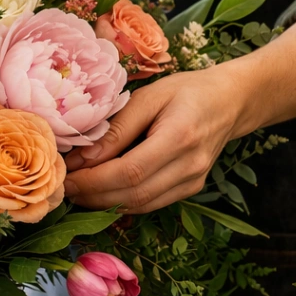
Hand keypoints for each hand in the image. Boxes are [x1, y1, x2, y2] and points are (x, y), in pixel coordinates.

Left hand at [64, 13, 295, 213]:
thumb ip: (117, 128)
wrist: (231, 101)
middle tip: (64, 188)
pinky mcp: (191, 189)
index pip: (130, 171)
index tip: (66, 177)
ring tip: (77, 192)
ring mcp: (193, 181)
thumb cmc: (187, 91)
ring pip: (140, 205)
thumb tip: (82, 159)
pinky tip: (101, 193)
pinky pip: (150, 204)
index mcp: (180, 136)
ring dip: (103, 204)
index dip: (93, 181)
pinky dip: (121, 202)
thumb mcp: (149, 96)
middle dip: (92, 196)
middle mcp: (190, 165)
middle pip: (132, 194)